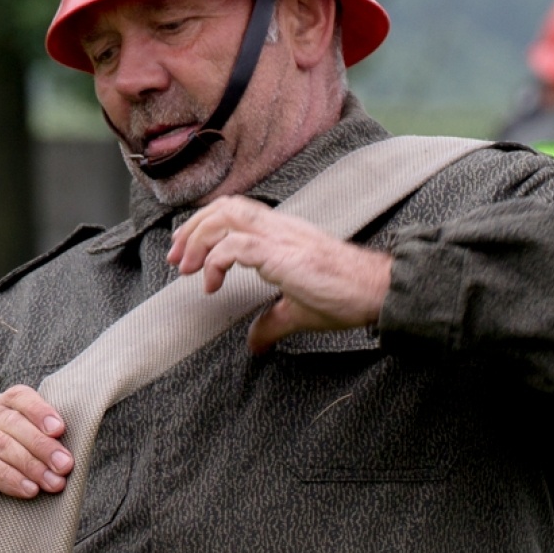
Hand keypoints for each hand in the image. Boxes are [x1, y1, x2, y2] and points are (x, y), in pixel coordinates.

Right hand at [0, 386, 71, 552]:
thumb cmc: (13, 485)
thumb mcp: (32, 461)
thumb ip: (46, 446)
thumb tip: (72, 450)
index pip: (18, 397)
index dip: (40, 410)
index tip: (61, 430)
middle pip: (10, 421)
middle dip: (42, 445)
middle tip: (65, 466)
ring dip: (30, 464)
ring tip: (52, 483)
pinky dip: (8, 477)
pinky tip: (28, 490)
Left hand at [167, 196, 392, 353]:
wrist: (376, 291)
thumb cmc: (347, 296)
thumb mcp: (298, 311)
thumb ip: (271, 324)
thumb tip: (255, 344)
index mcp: (282, 234)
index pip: (234, 212)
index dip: (204, 226)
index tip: (187, 254)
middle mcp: (279, 228)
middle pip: (224, 207)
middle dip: (192, 230)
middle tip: (177, 260)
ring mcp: (281, 238)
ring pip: (226, 217)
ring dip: (198, 240)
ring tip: (188, 270)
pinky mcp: (283, 255)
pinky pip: (238, 245)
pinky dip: (216, 261)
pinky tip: (212, 283)